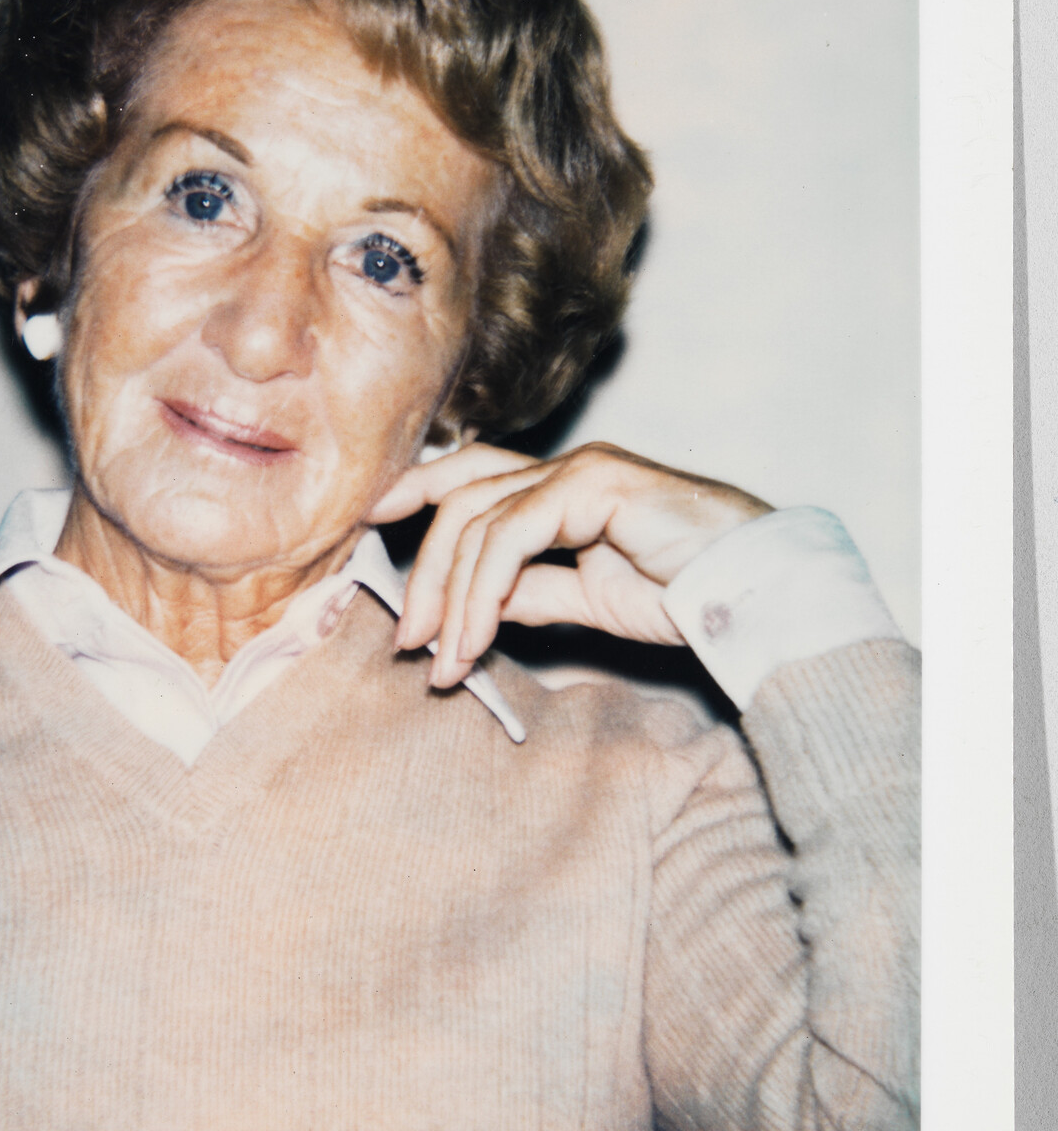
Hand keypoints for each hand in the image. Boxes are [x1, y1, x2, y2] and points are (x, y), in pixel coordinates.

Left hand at [368, 442, 771, 687]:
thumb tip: (474, 606)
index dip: (416, 490)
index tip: (369, 524)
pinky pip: (512, 535)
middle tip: (408, 639)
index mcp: (566, 488)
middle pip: (461, 496)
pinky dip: (482, 592)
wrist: (761, 596)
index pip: (472, 475)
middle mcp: (568, 469)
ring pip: (479, 518)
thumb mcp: (590, 599)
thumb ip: (533, 593)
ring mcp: (583, 471)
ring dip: (450, 596)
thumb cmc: (691, 595)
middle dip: (424, 568)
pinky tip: (475, 640)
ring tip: (441, 660)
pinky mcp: (597, 485)